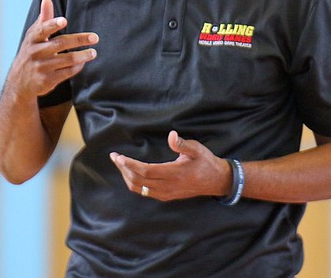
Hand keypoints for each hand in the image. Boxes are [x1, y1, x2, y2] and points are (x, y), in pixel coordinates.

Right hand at [4, 0, 97, 98]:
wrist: (19, 82)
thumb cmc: (31, 52)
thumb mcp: (33, 36)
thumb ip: (43, 19)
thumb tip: (47, 0)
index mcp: (32, 39)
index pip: (43, 30)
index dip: (53, 24)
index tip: (64, 20)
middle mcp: (35, 52)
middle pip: (60, 43)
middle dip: (79, 40)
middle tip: (95, 38)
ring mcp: (41, 67)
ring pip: (67, 59)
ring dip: (83, 56)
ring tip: (93, 52)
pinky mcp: (47, 80)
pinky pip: (67, 72)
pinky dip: (77, 67)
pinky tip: (83, 62)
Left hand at [110, 131, 231, 201]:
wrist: (215, 181)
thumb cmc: (205, 162)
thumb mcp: (197, 149)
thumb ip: (182, 144)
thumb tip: (171, 135)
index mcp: (174, 173)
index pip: (145, 171)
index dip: (130, 164)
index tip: (119, 156)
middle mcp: (168, 186)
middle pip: (137, 181)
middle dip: (123, 169)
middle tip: (115, 157)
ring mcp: (166, 193)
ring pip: (139, 189)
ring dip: (127, 177)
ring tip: (120, 164)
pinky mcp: (166, 196)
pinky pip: (145, 192)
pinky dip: (134, 183)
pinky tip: (131, 174)